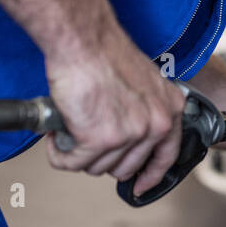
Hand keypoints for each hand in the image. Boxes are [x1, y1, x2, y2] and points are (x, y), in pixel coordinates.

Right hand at [43, 23, 184, 197]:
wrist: (84, 41)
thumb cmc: (105, 53)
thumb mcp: (143, 83)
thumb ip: (143, 110)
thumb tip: (130, 136)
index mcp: (170, 109)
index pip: (166, 156)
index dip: (150, 175)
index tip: (140, 185)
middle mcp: (156, 124)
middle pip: (126, 166)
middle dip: (102, 157)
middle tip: (85, 138)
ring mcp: (130, 134)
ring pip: (97, 167)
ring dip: (78, 153)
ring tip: (71, 126)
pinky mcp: (100, 139)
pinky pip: (72, 162)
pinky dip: (59, 153)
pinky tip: (55, 136)